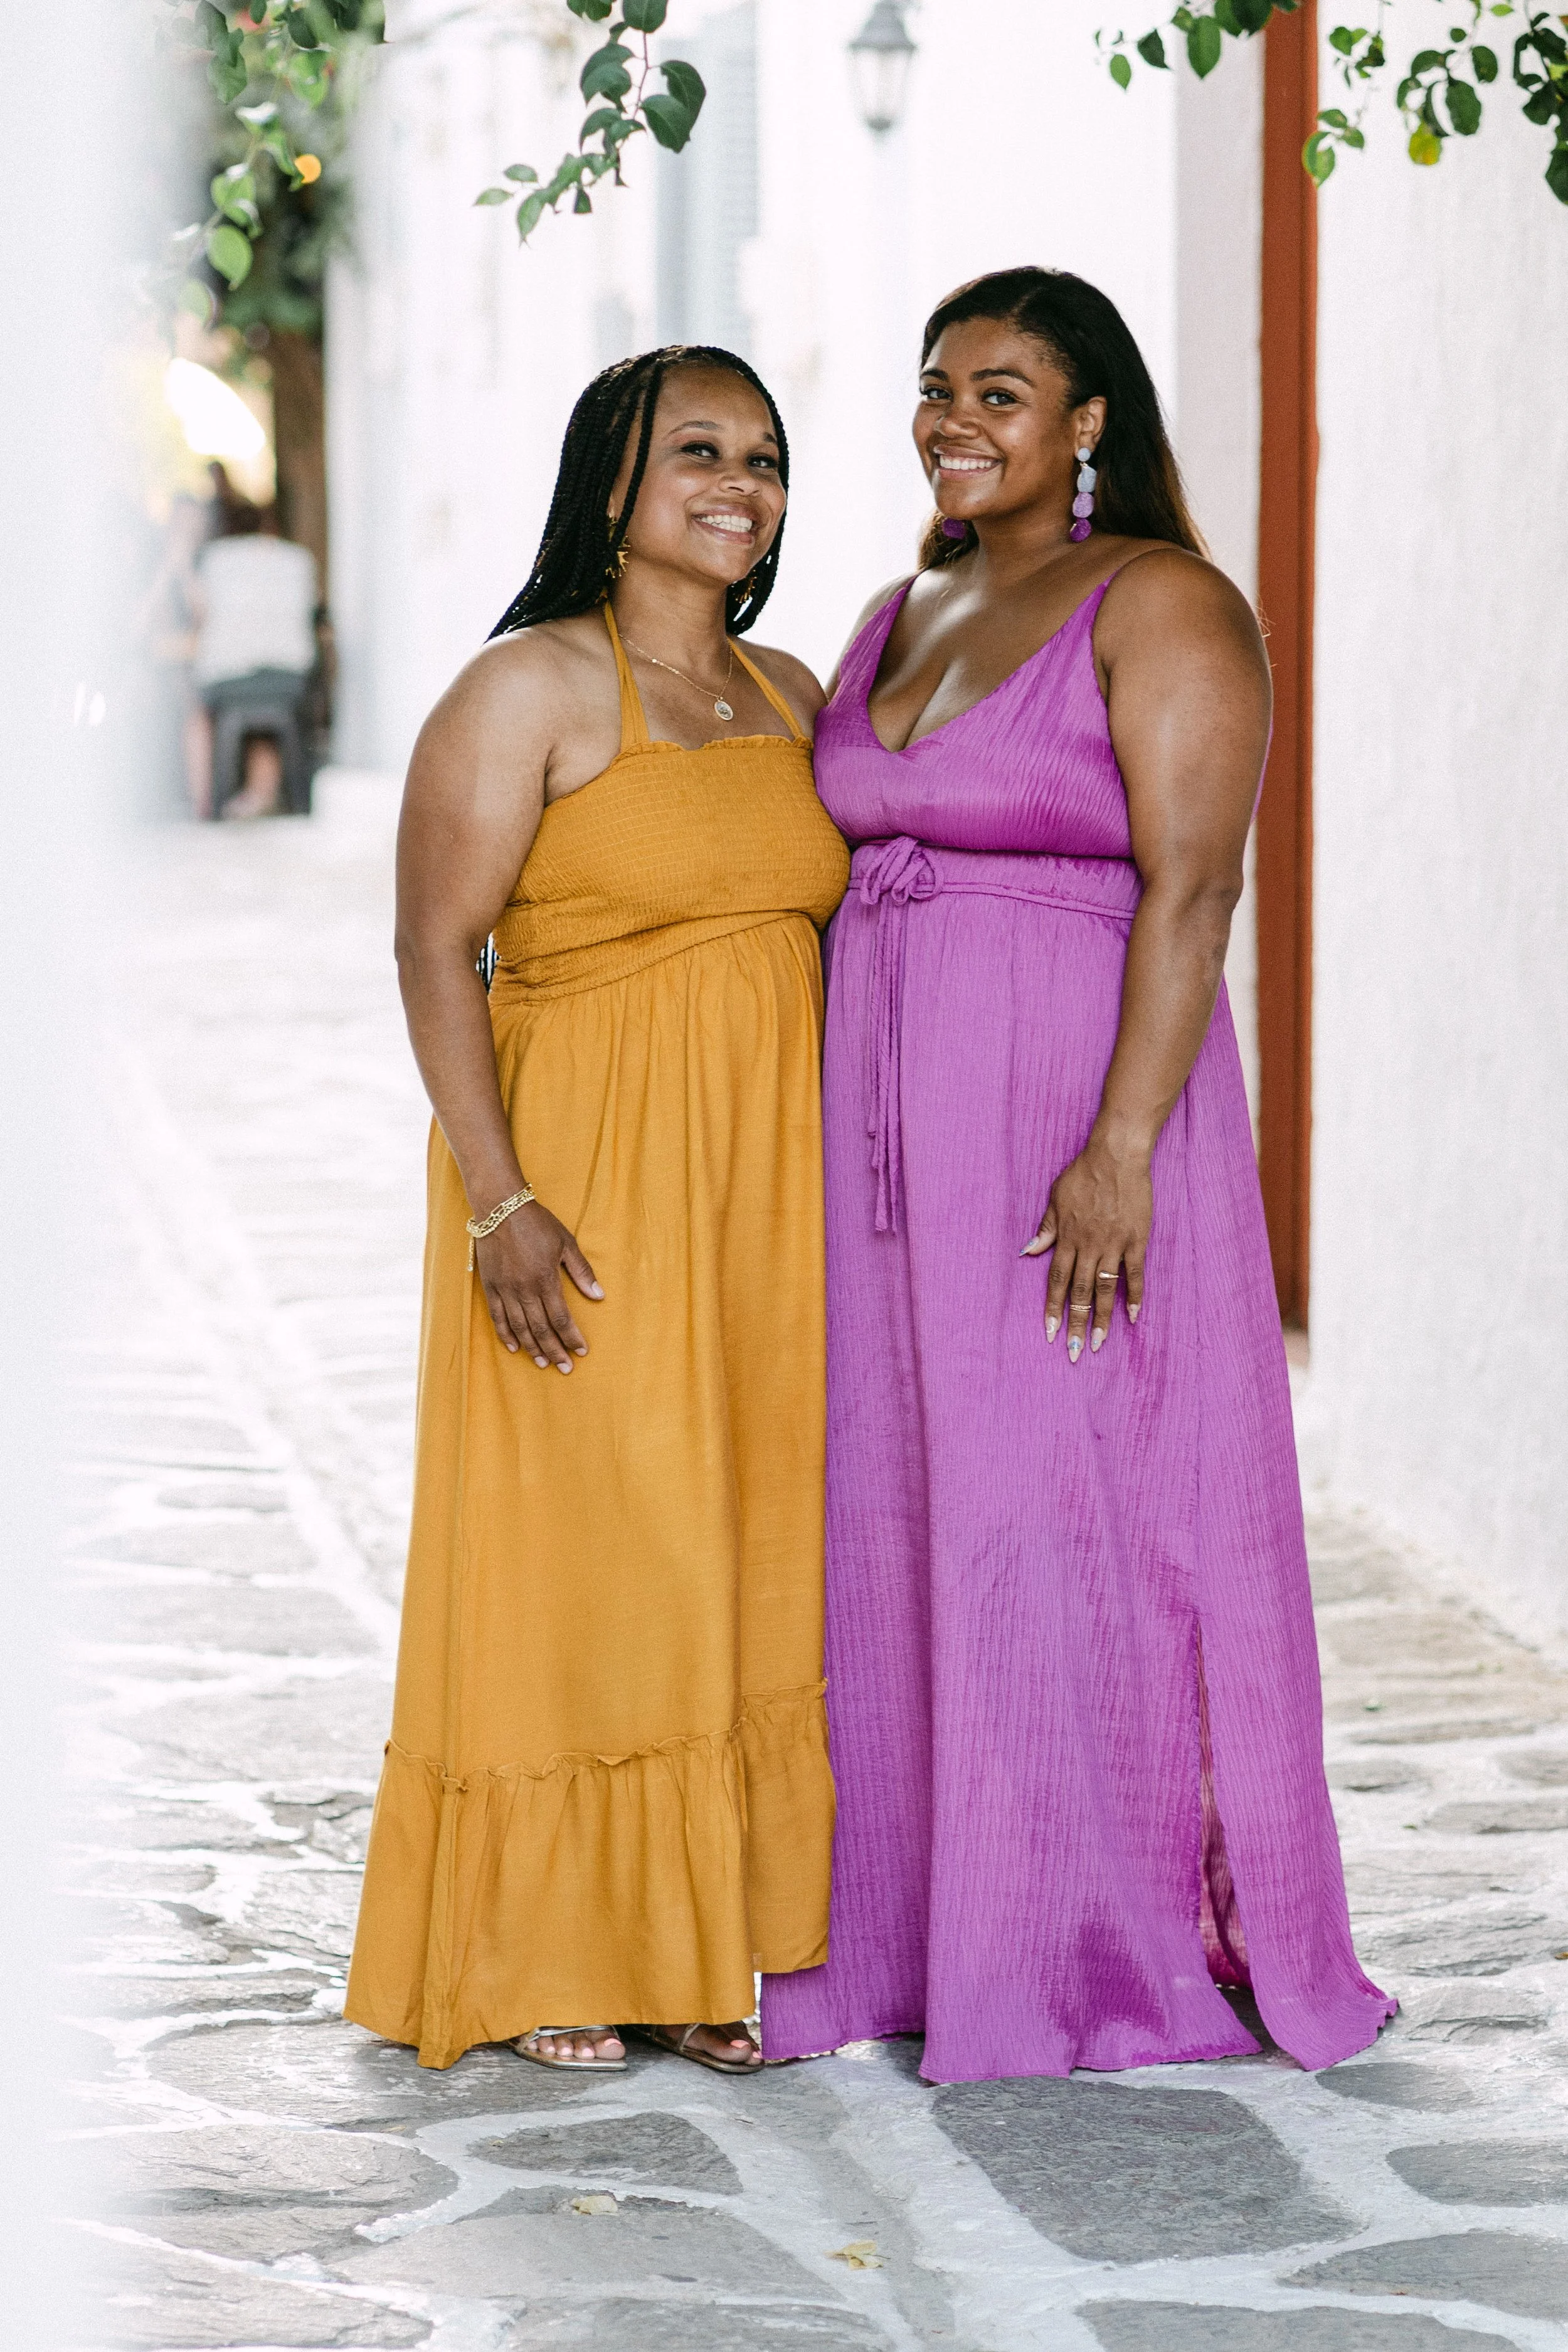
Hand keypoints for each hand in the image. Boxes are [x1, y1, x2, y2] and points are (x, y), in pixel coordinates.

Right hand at [475, 1199, 602, 1371]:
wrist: (500, 1207)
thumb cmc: (537, 1223)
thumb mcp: (566, 1243)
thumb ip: (582, 1271)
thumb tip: (599, 1296)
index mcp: (546, 1279)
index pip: (562, 1318)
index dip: (572, 1337)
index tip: (582, 1351)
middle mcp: (524, 1289)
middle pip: (541, 1329)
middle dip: (555, 1351)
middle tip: (565, 1368)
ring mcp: (505, 1289)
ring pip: (520, 1327)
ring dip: (532, 1348)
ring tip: (543, 1363)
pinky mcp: (490, 1286)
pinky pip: (498, 1317)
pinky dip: (506, 1334)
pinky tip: (515, 1347)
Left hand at [1022, 1136, 1149, 1362]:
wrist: (1116, 1156)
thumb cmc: (1084, 1173)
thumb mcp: (1056, 1198)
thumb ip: (1046, 1229)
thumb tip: (1028, 1252)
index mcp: (1067, 1238)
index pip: (1056, 1281)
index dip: (1052, 1309)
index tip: (1050, 1333)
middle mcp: (1089, 1246)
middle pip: (1080, 1292)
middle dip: (1075, 1323)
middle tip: (1074, 1351)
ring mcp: (1114, 1245)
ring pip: (1105, 1289)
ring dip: (1102, 1318)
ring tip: (1099, 1343)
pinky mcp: (1136, 1240)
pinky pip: (1135, 1274)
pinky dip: (1135, 1296)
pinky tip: (1133, 1317)